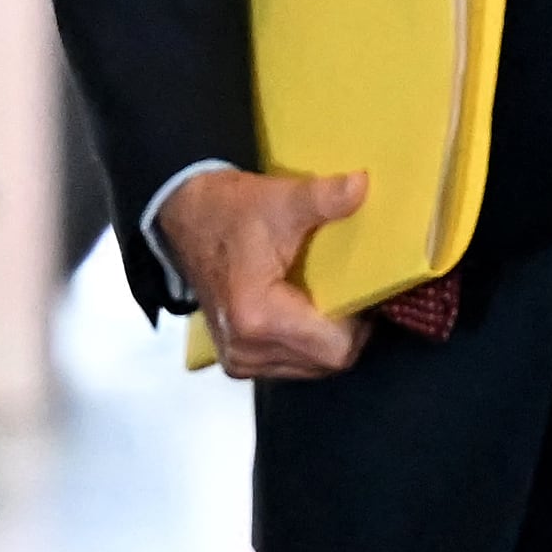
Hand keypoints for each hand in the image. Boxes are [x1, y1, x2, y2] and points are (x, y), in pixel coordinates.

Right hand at [165, 166, 372, 381]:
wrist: (185, 218)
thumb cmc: (231, 211)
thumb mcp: (280, 199)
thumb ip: (324, 197)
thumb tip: (363, 184)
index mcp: (258, 317)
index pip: (335, 349)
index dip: (360, 322)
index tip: (365, 289)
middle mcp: (246, 350)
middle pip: (326, 362)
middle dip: (347, 330)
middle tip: (353, 291)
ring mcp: (239, 361)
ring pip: (310, 367)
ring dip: (326, 338)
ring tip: (331, 298)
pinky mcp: (237, 361)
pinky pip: (290, 364)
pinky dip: (306, 342)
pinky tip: (307, 309)